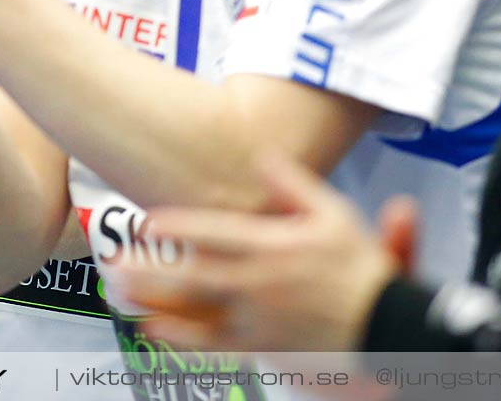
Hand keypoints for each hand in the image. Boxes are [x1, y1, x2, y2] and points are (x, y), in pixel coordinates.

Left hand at [112, 153, 399, 352]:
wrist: (386, 326)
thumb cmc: (361, 269)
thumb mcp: (334, 214)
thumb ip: (293, 185)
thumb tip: (262, 154)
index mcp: (275, 248)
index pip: (218, 235)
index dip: (181, 228)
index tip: (148, 222)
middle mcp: (260, 285)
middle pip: (195, 276)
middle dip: (151, 269)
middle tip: (114, 263)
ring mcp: (258, 320)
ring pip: (196, 312)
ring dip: (155, 302)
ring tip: (120, 294)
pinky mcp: (262, 347)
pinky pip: (212, 345)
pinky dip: (180, 338)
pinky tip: (154, 329)